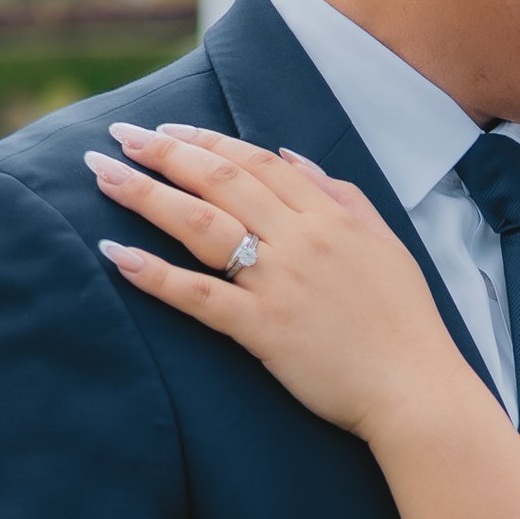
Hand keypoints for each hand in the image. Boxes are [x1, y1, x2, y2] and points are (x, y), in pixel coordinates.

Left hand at [90, 122, 467, 446]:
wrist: (417, 389)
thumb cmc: (405, 322)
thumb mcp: (385, 242)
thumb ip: (342, 195)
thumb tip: (293, 159)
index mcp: (330, 215)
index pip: (255, 163)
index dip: (205, 141)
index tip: (167, 130)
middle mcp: (300, 239)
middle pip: (218, 181)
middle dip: (162, 153)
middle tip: (118, 136)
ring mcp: (279, 283)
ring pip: (200, 225)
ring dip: (145, 195)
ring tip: (102, 175)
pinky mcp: (263, 329)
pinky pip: (198, 295)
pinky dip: (152, 274)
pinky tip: (114, 253)